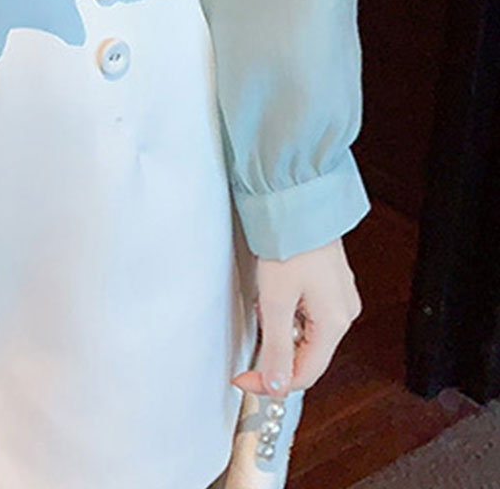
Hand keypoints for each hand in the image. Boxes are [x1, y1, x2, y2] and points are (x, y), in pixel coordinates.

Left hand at [231, 237, 362, 396]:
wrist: (298, 202)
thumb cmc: (291, 242)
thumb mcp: (276, 301)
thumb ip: (277, 348)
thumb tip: (276, 386)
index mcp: (336, 322)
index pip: (305, 375)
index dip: (272, 382)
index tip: (244, 379)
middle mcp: (344, 313)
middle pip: (307, 355)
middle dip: (276, 353)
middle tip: (250, 337)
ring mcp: (339, 297)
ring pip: (307, 334)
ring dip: (280, 330)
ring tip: (262, 303)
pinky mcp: (330, 284)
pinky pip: (308, 313)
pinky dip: (287, 312)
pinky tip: (274, 292)